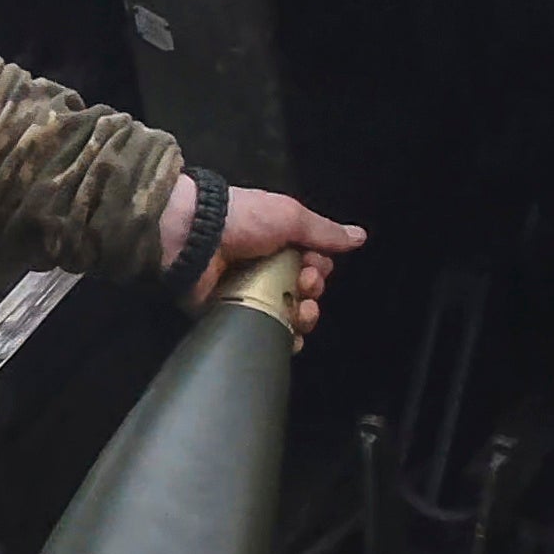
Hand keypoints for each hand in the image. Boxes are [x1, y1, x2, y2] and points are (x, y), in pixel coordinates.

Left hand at [161, 181, 365, 339]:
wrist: (193, 235)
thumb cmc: (244, 219)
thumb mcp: (290, 217)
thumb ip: (324, 232)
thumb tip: (360, 237)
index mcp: (280, 243)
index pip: (313, 264)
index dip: (320, 269)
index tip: (314, 266)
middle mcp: (267, 269)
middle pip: (305, 292)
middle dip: (313, 291)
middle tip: (304, 284)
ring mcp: (249, 293)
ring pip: (289, 315)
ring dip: (304, 317)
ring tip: (300, 310)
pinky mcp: (232, 314)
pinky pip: (264, 332)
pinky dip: (282, 337)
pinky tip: (290, 336)